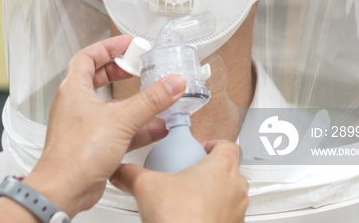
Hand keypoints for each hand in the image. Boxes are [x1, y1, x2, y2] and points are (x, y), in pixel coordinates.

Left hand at [24, 35, 186, 216]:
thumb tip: (172, 82)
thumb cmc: (76, 153)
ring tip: (153, 95)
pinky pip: (117, 129)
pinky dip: (136, 126)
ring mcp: (84, 125)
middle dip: (119, 71)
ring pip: (110, 106)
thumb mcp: (121, 119)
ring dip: (132, 101)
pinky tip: (157, 128)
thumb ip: (150, 100)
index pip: (88, 56)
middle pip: (97, 78)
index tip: (128, 44)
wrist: (65, 189)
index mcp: (73, 89)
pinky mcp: (93, 145)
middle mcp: (76, 105)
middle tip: (138, 67)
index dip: (108, 47)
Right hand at [111, 140, 248, 222]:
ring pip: (229, 194)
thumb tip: (121, 170)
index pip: (226, 144)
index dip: (210, 143)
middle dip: (208, 170)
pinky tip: (190, 217)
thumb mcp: (145, 186)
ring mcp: (237, 212)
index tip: (195, 148)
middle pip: (229, 169)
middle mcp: (236, 188)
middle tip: (187, 173)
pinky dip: (211, 214)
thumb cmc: (180, 219)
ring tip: (187, 198)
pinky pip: (225, 215)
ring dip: (212, 193)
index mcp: (221, 168)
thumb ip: (130, 173)